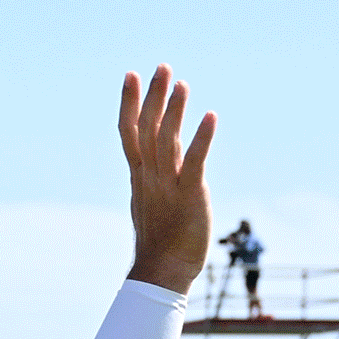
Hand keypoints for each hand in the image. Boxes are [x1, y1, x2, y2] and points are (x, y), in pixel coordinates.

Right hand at [118, 65, 216, 292]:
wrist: (163, 271)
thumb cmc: (160, 240)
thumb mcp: (150, 202)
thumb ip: (151, 178)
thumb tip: (150, 164)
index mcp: (139, 176)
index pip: (129, 131)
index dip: (128, 101)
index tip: (130, 74)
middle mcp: (150, 176)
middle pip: (146, 128)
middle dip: (153, 95)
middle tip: (162, 66)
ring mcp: (167, 185)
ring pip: (166, 140)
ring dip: (175, 110)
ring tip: (183, 84)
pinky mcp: (190, 196)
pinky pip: (194, 162)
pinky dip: (202, 138)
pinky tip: (211, 116)